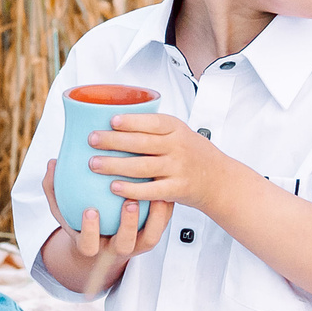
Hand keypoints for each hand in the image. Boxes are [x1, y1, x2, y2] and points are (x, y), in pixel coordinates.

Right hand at [40, 155, 174, 295]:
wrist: (103, 242)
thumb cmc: (81, 219)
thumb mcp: (63, 208)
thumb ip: (54, 189)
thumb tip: (52, 163)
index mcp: (92, 244)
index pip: (88, 245)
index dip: (90, 231)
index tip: (90, 210)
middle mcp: (116, 248)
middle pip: (125, 245)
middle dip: (128, 226)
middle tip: (130, 203)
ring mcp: (136, 244)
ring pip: (150, 238)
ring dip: (155, 219)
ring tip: (155, 194)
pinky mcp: (153, 233)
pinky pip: (163, 224)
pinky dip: (166, 209)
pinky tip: (166, 187)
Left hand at [87, 111, 249, 215]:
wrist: (219, 179)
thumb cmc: (194, 154)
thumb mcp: (180, 133)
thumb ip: (154, 128)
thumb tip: (114, 121)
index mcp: (176, 128)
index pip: (152, 122)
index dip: (131, 121)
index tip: (111, 120)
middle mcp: (178, 147)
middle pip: (142, 143)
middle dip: (114, 141)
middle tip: (92, 140)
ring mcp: (178, 168)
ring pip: (143, 166)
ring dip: (115, 165)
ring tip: (94, 164)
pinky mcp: (177, 189)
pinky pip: (151, 190)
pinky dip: (131, 189)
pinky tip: (114, 187)